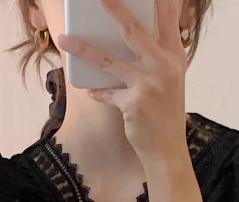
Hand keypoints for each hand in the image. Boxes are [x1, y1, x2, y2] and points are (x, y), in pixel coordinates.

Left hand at [56, 0, 187, 167]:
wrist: (168, 149)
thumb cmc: (165, 111)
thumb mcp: (169, 77)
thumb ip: (156, 52)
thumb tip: (127, 30)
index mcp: (174, 54)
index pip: (166, 16)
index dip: (156, 0)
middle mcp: (163, 65)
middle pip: (133, 29)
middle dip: (113, 8)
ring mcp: (148, 83)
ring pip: (109, 60)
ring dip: (83, 49)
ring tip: (64, 39)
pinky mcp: (134, 102)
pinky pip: (106, 92)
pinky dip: (98, 92)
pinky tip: (91, 91)